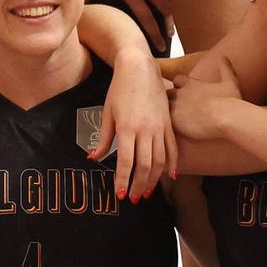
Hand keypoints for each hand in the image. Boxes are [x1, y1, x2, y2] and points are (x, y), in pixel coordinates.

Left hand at [94, 51, 176, 202]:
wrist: (139, 68)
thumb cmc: (119, 89)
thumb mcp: (107, 113)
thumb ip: (103, 138)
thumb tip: (93, 157)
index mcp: (127, 128)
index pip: (126, 161)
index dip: (123, 180)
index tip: (120, 194)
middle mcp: (146, 130)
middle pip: (145, 166)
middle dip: (139, 185)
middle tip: (133, 198)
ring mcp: (160, 127)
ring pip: (161, 161)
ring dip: (154, 180)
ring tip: (147, 192)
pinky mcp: (168, 123)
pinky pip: (173, 148)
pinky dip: (173, 164)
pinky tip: (170, 176)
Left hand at [168, 63, 238, 146]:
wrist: (226, 117)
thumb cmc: (230, 101)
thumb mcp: (230, 81)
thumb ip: (225, 68)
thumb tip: (225, 57)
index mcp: (191, 84)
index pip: (176, 80)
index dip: (178, 86)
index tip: (183, 92)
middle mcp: (181, 93)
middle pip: (167, 93)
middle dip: (170, 99)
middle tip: (177, 108)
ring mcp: (176, 106)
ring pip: (164, 107)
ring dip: (167, 111)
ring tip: (174, 119)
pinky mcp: (174, 120)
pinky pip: (164, 121)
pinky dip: (168, 124)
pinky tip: (174, 129)